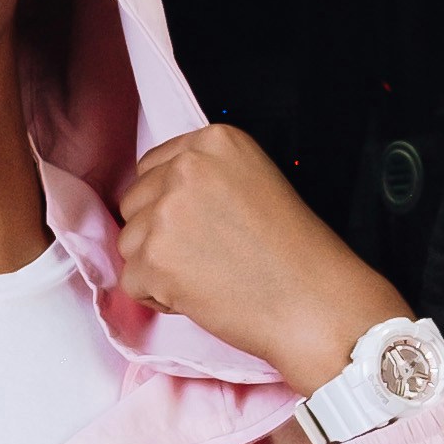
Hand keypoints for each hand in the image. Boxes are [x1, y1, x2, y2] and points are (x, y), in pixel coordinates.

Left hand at [114, 123, 406, 393]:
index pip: (152, 167)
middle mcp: (186, 167)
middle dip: (159, 235)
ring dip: (157, 267)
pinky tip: (200, 296)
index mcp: (214, 140)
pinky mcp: (154, 258)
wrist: (314, 302)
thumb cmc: (293, 253)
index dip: (169, 204)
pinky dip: (158, 298)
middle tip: (208, 257)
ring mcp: (166, 212)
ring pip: (129, 243)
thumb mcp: (253, 183)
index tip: (200, 227)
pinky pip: (131, 282)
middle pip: (135, 203)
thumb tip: (153, 200)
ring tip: (209, 276)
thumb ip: (203, 179)